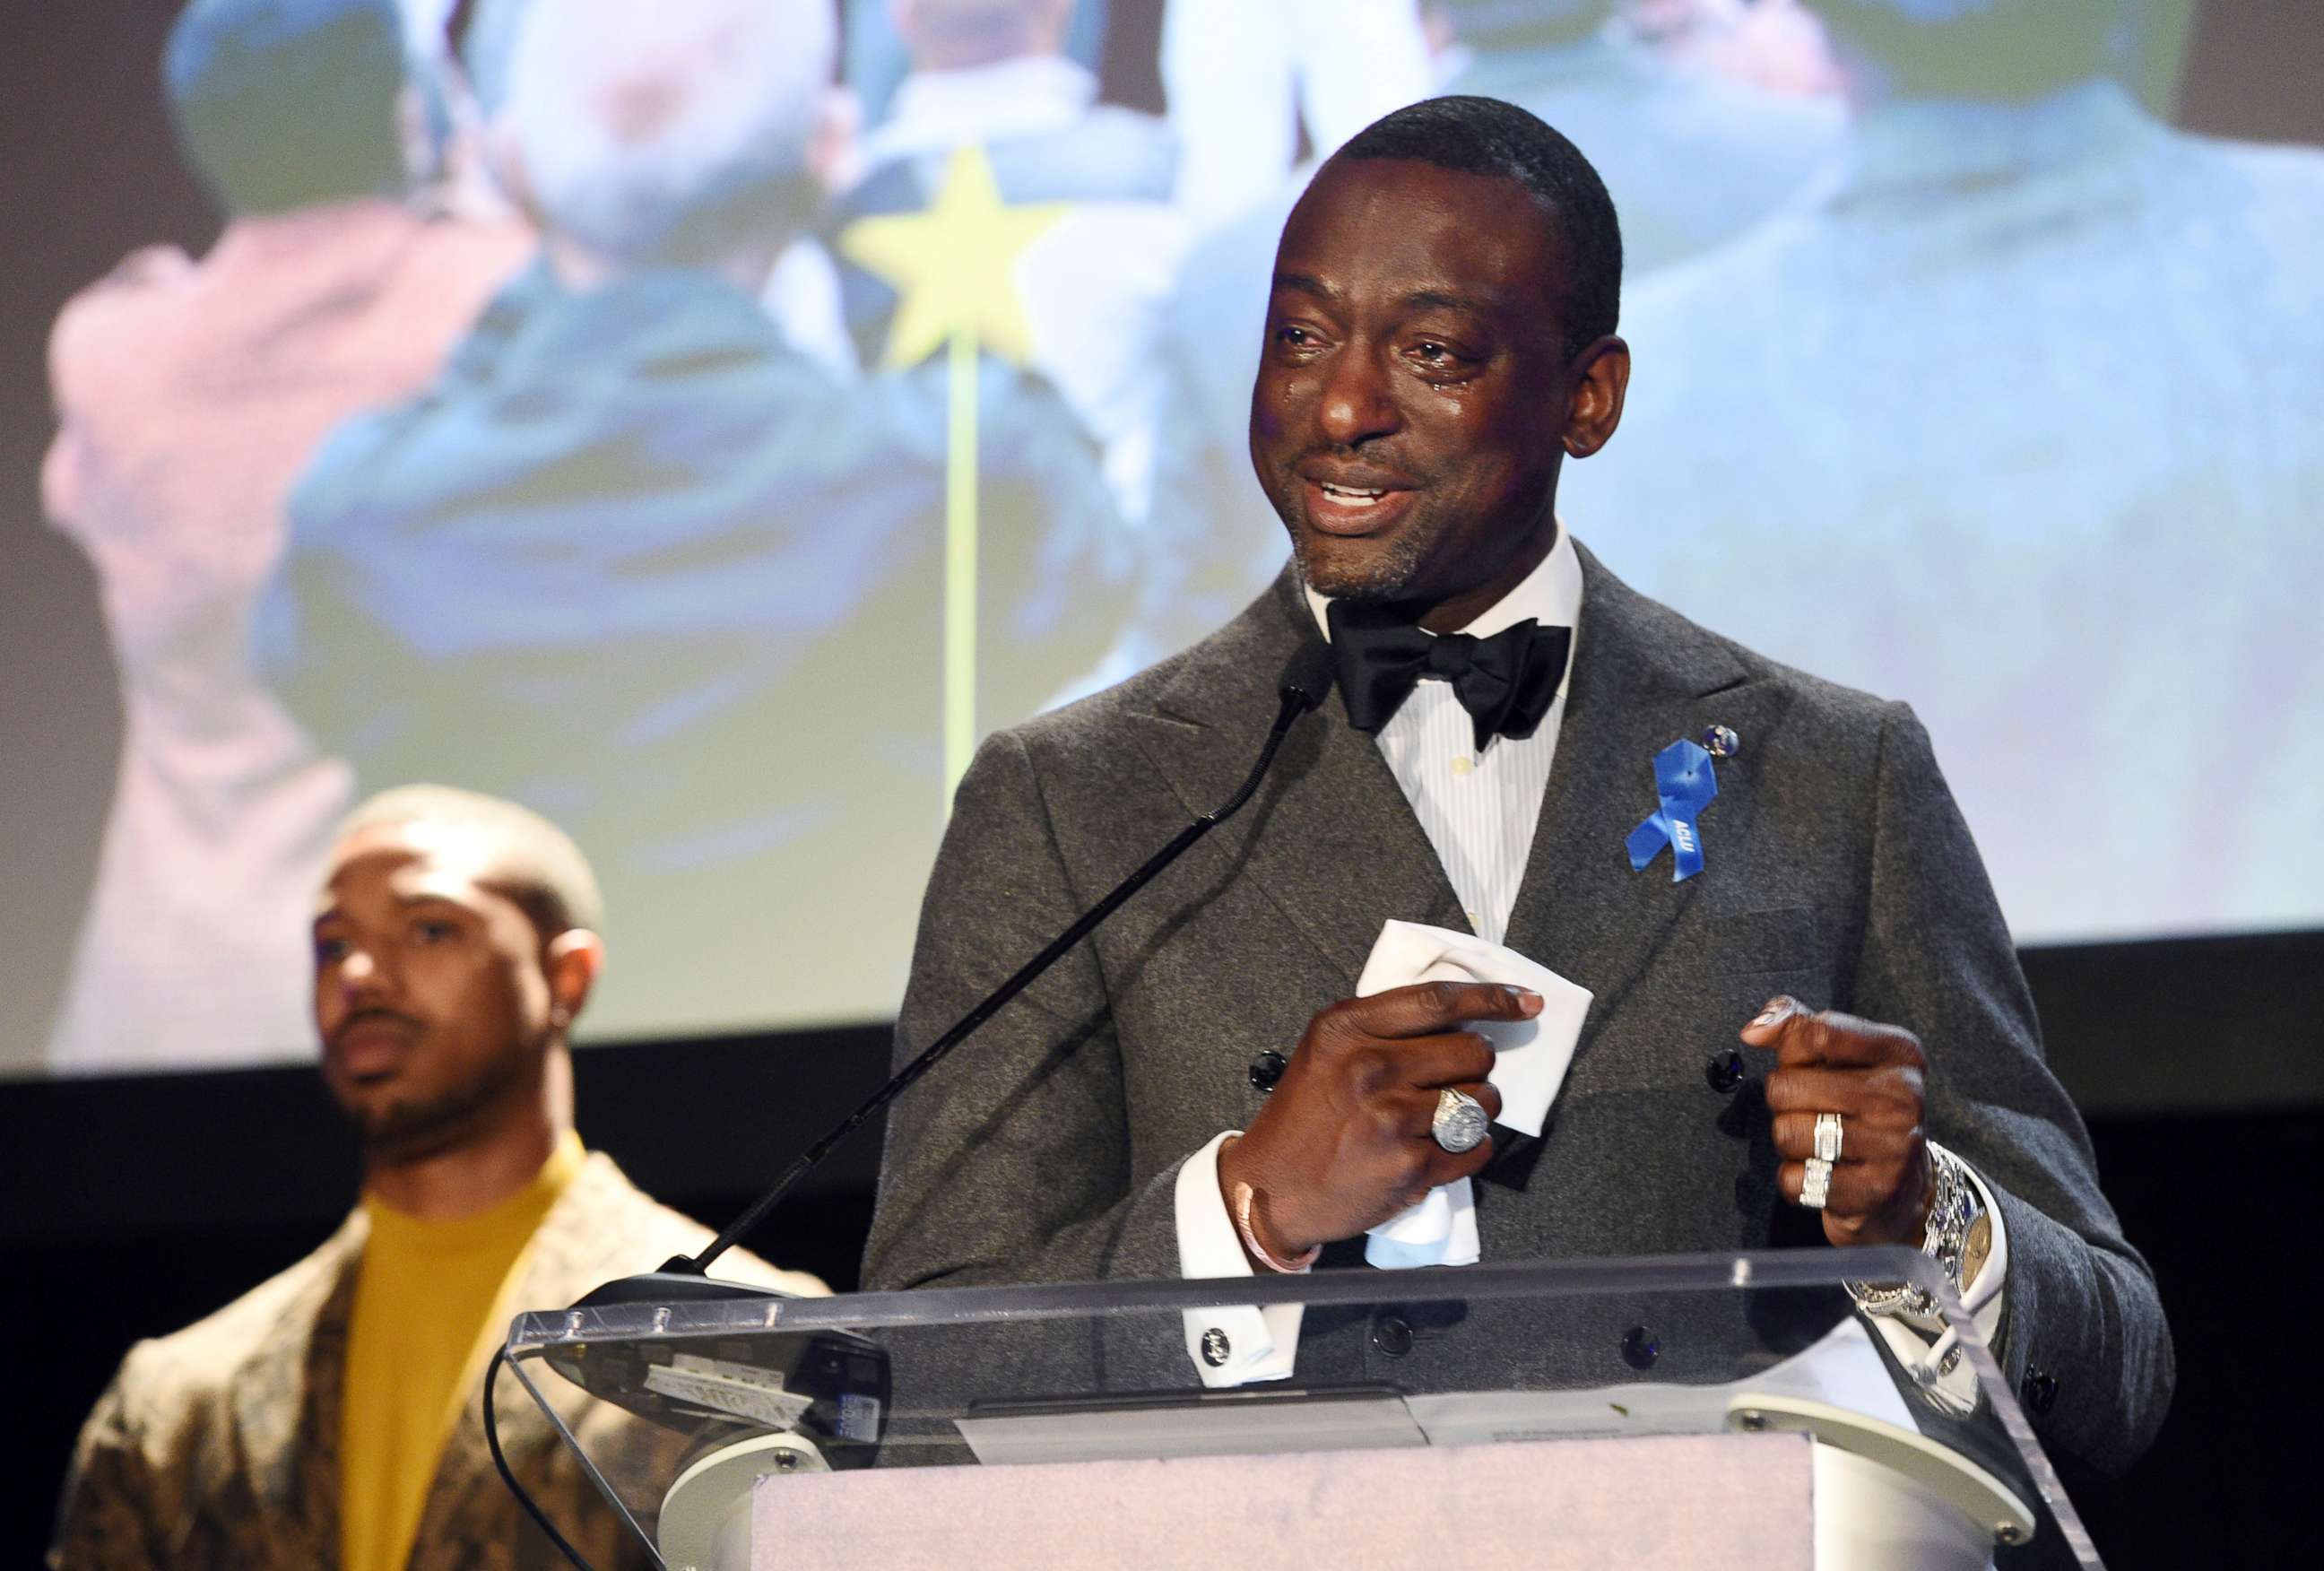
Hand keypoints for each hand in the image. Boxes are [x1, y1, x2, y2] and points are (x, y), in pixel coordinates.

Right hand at [1217, 982, 1540, 1264]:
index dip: (1492, 999)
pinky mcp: (1410, 1167)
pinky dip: (1471, 1149)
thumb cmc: (1303, 1117)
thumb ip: (1381, 1027)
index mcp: (1347, 1029)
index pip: (1438, 1001)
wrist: (1271, 1187)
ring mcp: (1392, 1119)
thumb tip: (1462, 1018)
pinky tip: (1444, 1148)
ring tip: (1445, 1117)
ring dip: (1476, 1109)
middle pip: (1473, 1050)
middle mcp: (1371, 1068)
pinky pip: (1477, 1148)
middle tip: (1457, 1077)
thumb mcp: (1325, 1050)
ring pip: (1482, 1101)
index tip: (1526, 1001)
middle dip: (1477, 1064)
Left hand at [1740, 996, 1932, 1248]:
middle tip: (1812, 1111)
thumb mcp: (1839, 1054)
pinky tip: (1822, 1173)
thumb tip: (1754, 1030)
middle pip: (1786, 1086)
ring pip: (1786, 1132)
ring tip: (1818, 1141)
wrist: (1902, 1182)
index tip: (1798, 1064)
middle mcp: (1905, 1095)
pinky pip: (1795, 1179)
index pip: (1817, 1034)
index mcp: (1900, 1051)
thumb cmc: (1857, 1104)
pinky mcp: (1877, 1190)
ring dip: (1787, 1140)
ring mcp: (1895, 1144)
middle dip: (1783, 1101)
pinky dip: (1794, 1178)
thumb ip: (1796, 1026)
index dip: (1790, 1052)